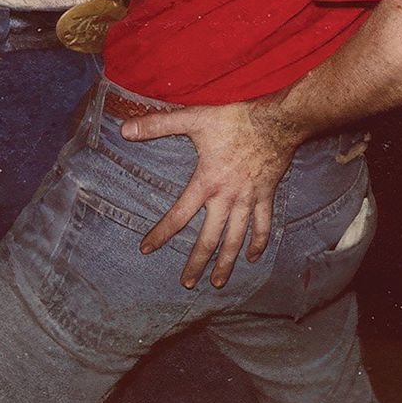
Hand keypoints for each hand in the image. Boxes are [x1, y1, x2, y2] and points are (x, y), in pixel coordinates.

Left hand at [121, 100, 297, 288]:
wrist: (276, 121)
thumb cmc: (233, 119)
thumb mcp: (193, 119)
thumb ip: (158, 125)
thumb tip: (125, 129)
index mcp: (207, 183)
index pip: (179, 215)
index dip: (162, 233)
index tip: (147, 249)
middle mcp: (227, 198)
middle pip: (210, 239)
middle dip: (197, 263)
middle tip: (187, 284)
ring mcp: (249, 199)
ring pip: (236, 239)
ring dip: (227, 263)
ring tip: (218, 283)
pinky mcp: (266, 196)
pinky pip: (263, 226)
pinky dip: (258, 243)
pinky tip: (252, 256)